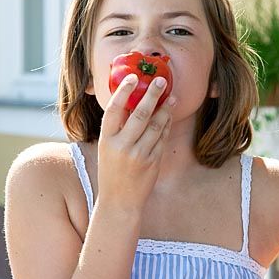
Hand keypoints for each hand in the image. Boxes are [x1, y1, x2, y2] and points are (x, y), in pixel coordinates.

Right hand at [97, 73, 175, 212]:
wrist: (119, 202)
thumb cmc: (112, 171)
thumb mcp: (107, 148)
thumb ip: (117, 128)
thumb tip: (131, 101)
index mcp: (106, 139)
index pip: (114, 109)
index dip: (123, 91)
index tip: (133, 77)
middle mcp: (122, 146)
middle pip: (140, 114)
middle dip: (152, 95)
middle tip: (160, 81)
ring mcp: (139, 154)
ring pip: (156, 125)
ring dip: (165, 109)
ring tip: (171, 97)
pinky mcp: (153, 162)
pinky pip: (162, 138)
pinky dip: (167, 125)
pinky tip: (169, 116)